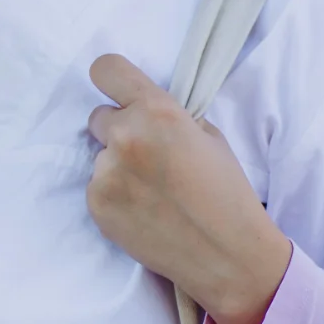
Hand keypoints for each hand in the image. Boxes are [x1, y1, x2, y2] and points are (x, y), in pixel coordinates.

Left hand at [85, 54, 290, 323]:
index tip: (117, 92)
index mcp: (156, 112)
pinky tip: (144, 211)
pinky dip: (114, 195)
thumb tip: (142, 110)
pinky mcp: (96, 203)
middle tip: (149, 156)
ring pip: (99, 156)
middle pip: (99, 117)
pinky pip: (97, 186)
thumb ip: (170, 116)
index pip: (106, 69)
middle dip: (119, 130)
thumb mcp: (209, 137)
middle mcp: (125, 137)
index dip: (111, 79)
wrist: (227, 254)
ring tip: (153, 193)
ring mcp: (105, 172)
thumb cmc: (227, 193)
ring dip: (118, 167)